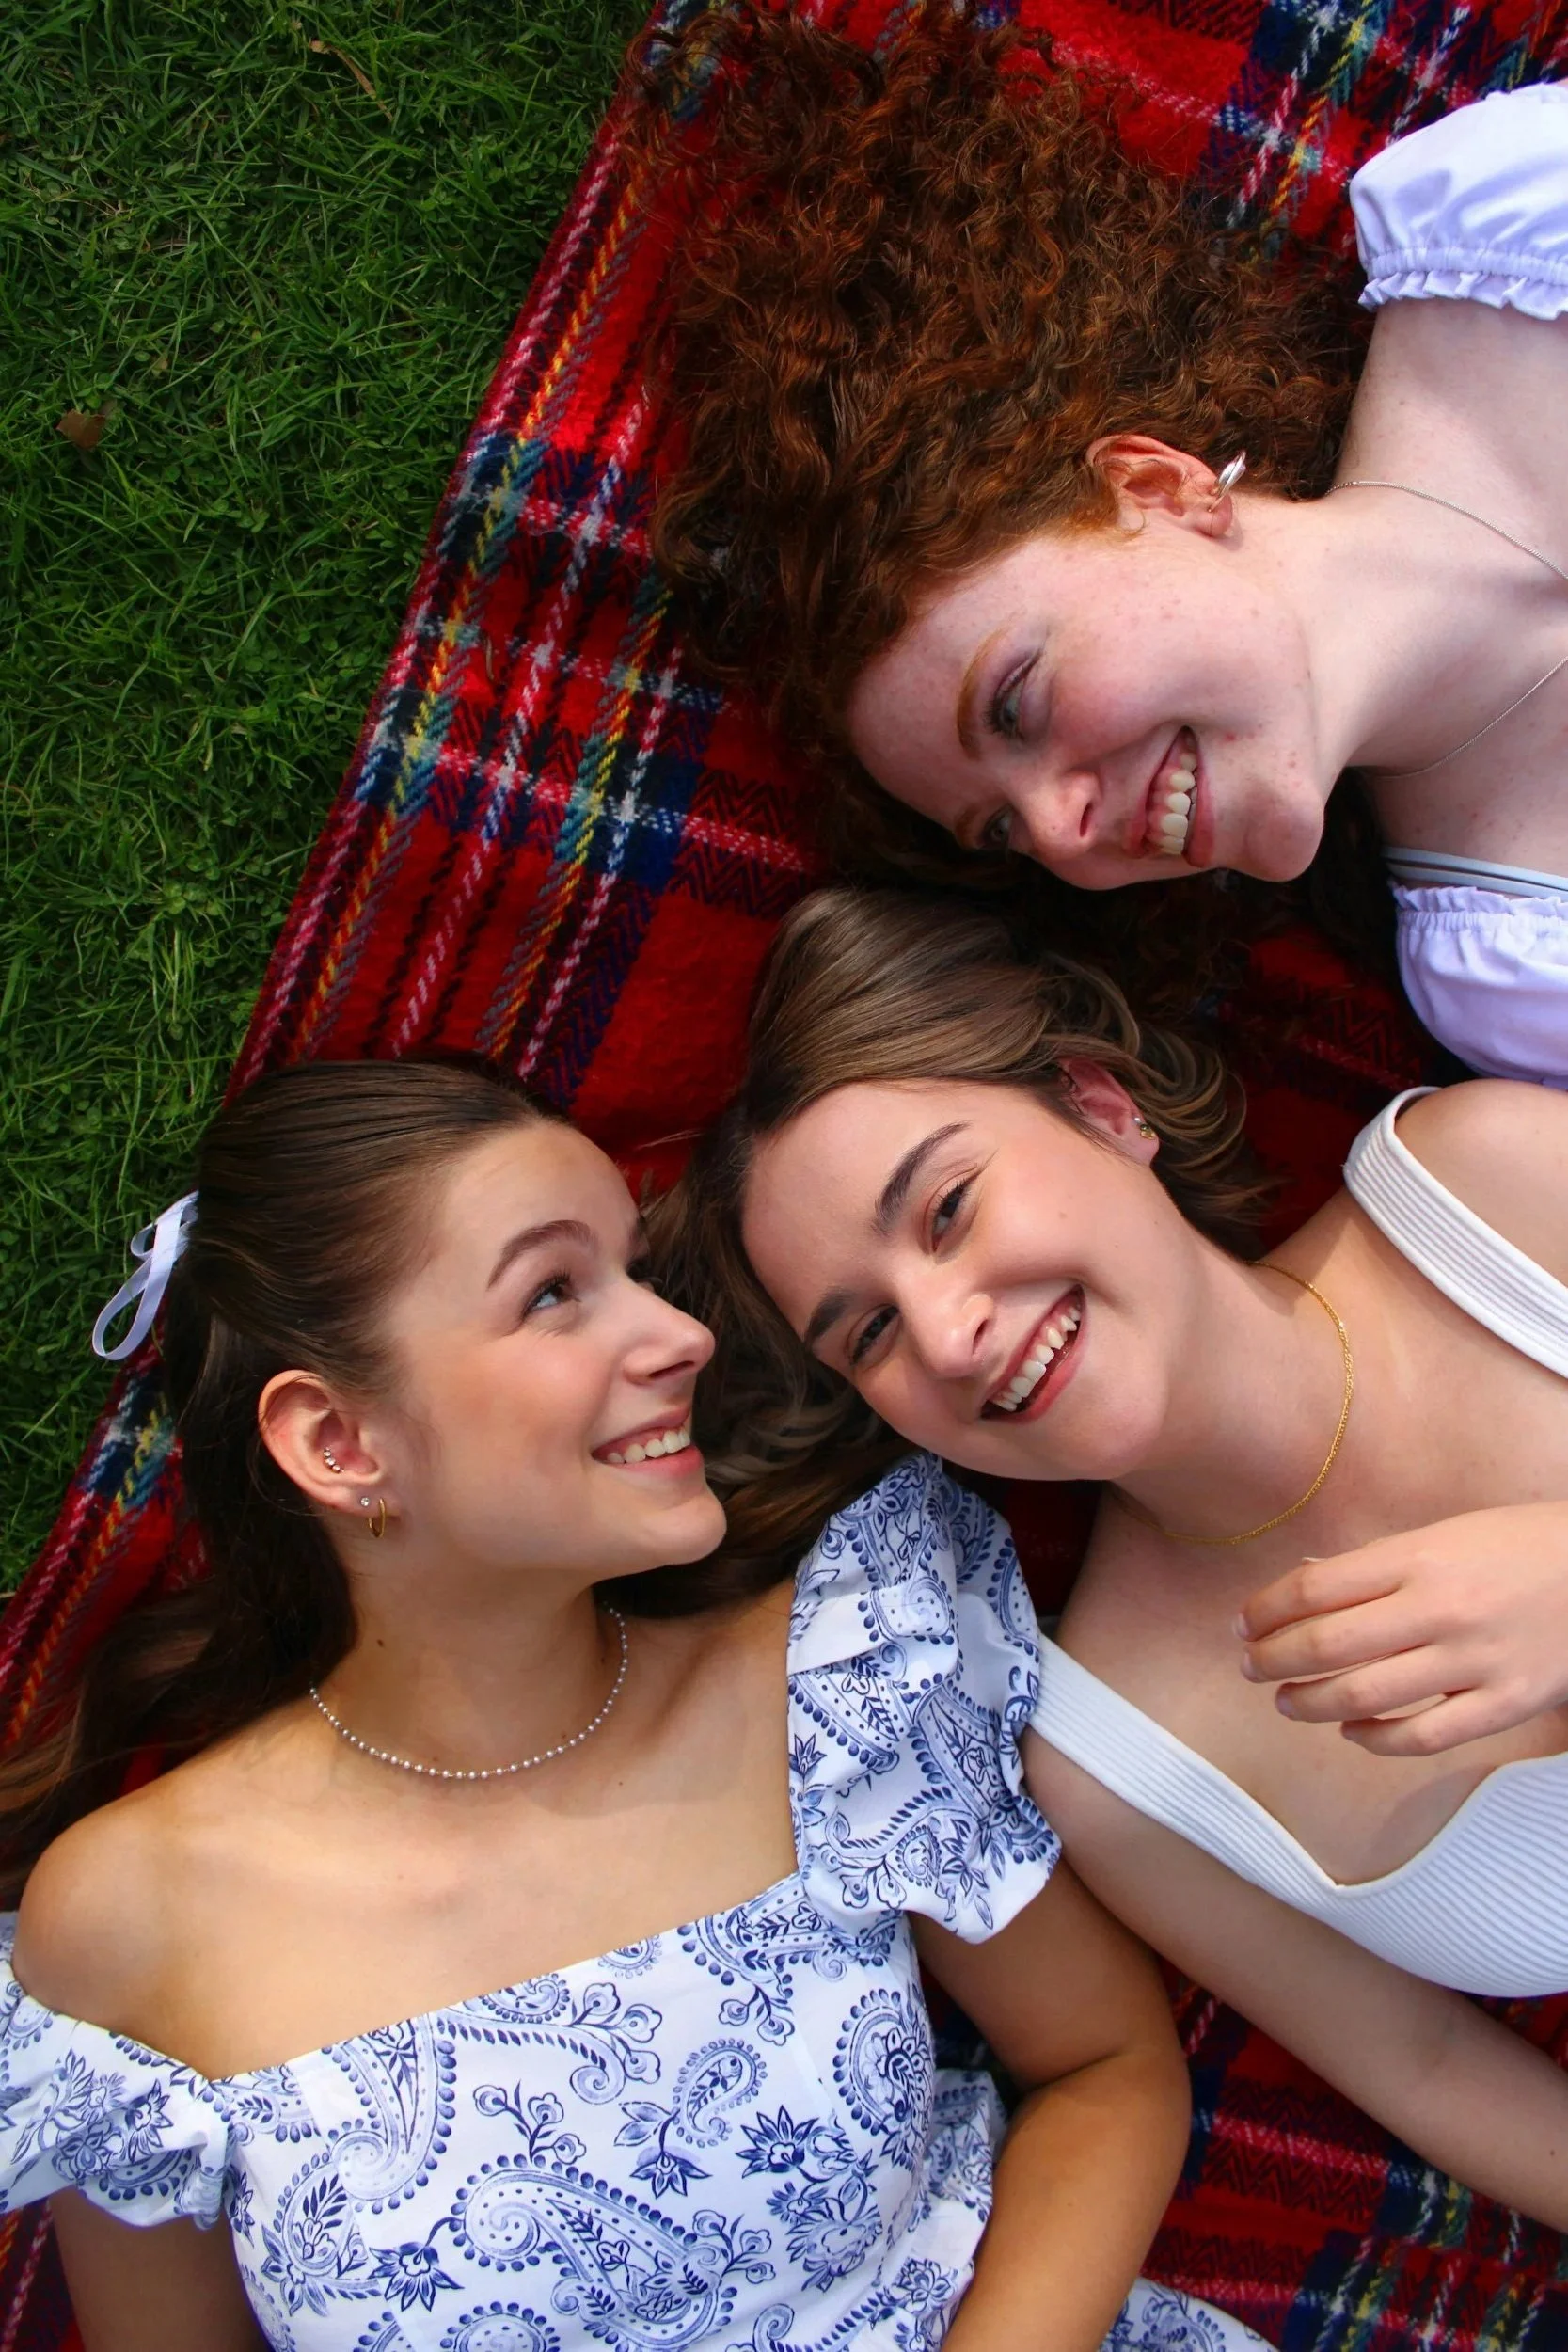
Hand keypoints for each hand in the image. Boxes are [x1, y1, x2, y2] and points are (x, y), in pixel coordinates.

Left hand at [1235, 1502, 1567, 1754]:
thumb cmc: (1517, 1546)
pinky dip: (1376, 1738)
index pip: (1315, 1588)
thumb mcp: (1444, 1534)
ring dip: (1310, 1703)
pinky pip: (1425, 1737)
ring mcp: (1475, 1661)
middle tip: (1251, 1667)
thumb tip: (1306, 1579)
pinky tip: (1352, 1728)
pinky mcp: (1506, 1704)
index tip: (1243, 1623)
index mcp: (1419, 1557)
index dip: (1266, 1609)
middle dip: (1273, 1660)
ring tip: (1286, 1701)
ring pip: (1366, 1696)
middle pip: (1328, 1644)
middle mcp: (1441, 1609)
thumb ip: (1375, 1562)